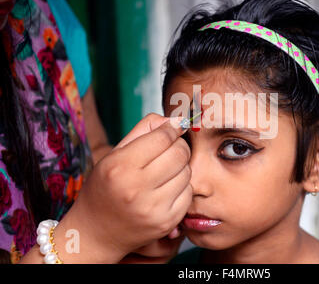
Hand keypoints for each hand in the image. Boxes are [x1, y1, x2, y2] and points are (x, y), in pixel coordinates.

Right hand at [56, 113, 192, 262]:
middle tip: (170, 149)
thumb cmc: (105, 187)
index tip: (173, 128)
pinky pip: (188, 193)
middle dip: (179, 146)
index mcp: (120, 167)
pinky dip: (182, 187)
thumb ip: (144, 130)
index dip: (171, 128)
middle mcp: (136, 189)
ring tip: (164, 172)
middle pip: (179, 153)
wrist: (95, 233)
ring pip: (187, 172)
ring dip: (181, 167)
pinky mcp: (166, 223)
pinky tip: (166, 189)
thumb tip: (176, 119)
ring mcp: (153, 209)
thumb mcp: (114, 154)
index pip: (162, 137)